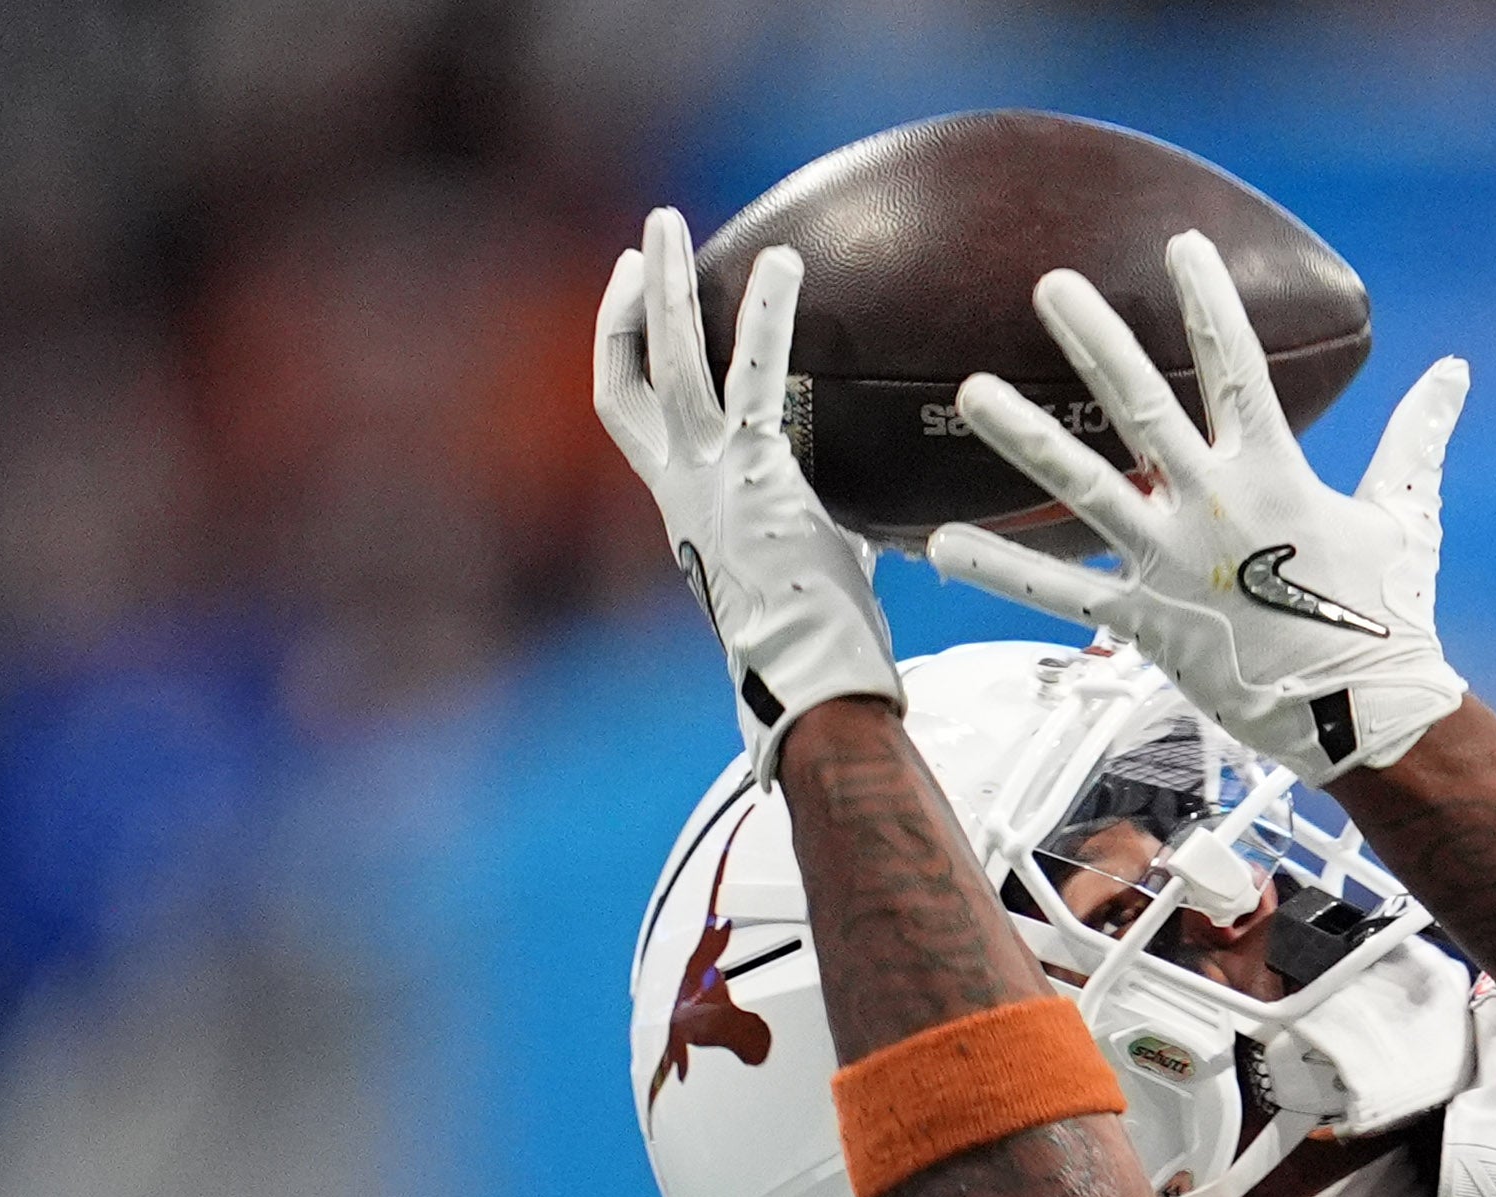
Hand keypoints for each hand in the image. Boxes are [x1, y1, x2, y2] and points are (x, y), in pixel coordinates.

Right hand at [593, 208, 899, 773]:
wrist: (812, 676)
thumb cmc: (821, 645)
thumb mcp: (815, 570)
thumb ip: (825, 532)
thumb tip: (871, 531)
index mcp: (685, 505)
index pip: (632, 418)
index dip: (625, 356)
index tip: (637, 304)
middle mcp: (681, 483)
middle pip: (630, 375)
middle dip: (630, 305)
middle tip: (644, 242)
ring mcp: (709, 474)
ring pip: (669, 361)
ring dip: (667, 286)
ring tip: (669, 222)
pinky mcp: (754, 469)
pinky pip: (755, 374)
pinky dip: (766, 315)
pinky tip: (784, 262)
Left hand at [924, 233, 1470, 780]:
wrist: (1368, 717)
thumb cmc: (1391, 616)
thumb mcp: (1408, 516)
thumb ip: (1418, 437)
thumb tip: (1455, 372)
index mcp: (1276, 473)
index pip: (1237, 366)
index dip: (1209, 301)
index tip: (1180, 244)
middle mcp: (1213, 505)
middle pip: (1142, 405)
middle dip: (1096, 340)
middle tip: (1051, 284)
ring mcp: (1172, 561)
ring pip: (1084, 485)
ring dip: (1024, 435)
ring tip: (971, 389)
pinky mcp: (1147, 619)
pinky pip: (1060, 593)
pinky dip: (1000, 570)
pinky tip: (940, 545)